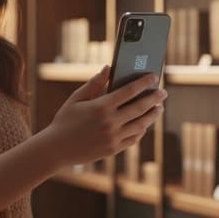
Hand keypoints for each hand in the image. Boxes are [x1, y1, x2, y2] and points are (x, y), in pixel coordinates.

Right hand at [42, 65, 165, 167]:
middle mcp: (110, 122)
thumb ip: (94, 84)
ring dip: (152, 115)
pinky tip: (144, 123)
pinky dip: (141, 130)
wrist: (56, 149)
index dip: (144, 83)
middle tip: (163, 93)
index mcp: (101, 107)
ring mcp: (113, 138)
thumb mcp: (76, 99)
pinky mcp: (114, 149)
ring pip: (140, 124)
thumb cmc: (64, 120)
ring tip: (158, 108)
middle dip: (154, 99)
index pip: (129, 91)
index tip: (154, 77)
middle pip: (140, 108)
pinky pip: (134, 138)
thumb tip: (108, 68)